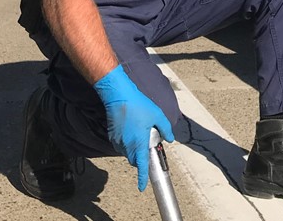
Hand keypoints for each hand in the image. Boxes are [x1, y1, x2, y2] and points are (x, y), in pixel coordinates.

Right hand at [93, 65, 174, 190]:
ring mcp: (118, 141)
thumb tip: (170, 139)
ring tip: (140, 136)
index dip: (142, 178)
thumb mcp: (158, 115)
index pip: (141, 165)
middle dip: (140, 160)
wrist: (118, 96)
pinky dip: (126, 145)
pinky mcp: (112, 136)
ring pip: (126, 154)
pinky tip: (131, 133)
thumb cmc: (139, 105)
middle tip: (148, 148)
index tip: (142, 187)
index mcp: (139, 142)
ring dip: (133, 151)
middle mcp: (127, 144)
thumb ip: (166, 129)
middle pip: (134, 161)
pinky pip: (120, 146)